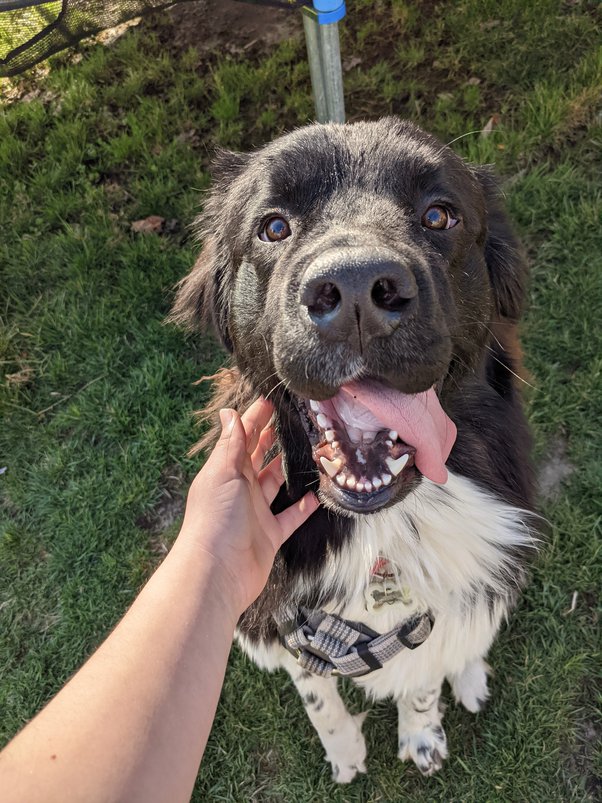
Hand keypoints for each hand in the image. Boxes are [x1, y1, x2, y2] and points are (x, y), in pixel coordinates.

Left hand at [178, 397, 317, 614]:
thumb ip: (230, 444)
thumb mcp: (223, 474)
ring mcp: (256, 513)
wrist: (217, 572)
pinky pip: (290, 517)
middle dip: (273, 439)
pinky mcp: (270, 535)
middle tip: (295, 421)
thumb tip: (228, 412)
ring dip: (291, 469)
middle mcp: (241, 489)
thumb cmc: (216, 518)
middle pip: (259, 458)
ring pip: (276, 484)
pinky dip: (303, 507)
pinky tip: (318, 494)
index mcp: (226, 471)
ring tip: (313, 452)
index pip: (242, 438)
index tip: (272, 401)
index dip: (255, 419)